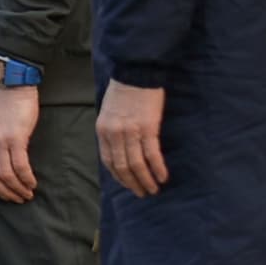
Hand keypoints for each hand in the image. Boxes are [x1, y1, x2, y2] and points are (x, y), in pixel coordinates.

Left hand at [0, 85, 39, 202]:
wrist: (15, 86)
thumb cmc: (7, 108)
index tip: (6, 195)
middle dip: (6, 193)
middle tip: (19, 199)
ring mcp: (0, 141)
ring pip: (7, 175)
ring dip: (18, 188)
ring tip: (28, 193)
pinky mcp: (15, 138)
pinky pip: (20, 165)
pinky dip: (26, 178)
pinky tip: (32, 182)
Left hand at [96, 79, 167, 196]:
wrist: (137, 71)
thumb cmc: (124, 90)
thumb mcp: (108, 112)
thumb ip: (111, 131)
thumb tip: (119, 150)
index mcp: (103, 131)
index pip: (108, 162)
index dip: (119, 176)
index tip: (128, 184)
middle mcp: (114, 134)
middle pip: (122, 167)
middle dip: (132, 183)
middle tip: (142, 193)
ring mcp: (131, 132)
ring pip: (137, 165)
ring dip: (145, 180)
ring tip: (153, 189)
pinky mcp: (148, 128)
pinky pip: (152, 154)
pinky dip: (157, 168)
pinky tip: (162, 177)